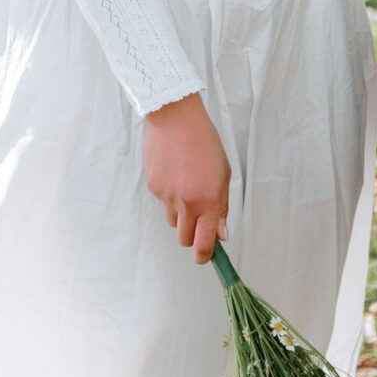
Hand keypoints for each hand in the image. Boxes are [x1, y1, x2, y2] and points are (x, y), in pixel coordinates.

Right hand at [144, 92, 231, 261]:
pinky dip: (169, 195)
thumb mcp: (224, 174)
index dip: (204, 256)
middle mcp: (187, 203)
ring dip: (181, 215)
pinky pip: (163, 202)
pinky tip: (175, 173)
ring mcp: (167, 196)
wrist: (176, 118)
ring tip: (187, 187)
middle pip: (185, 239)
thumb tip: (221, 234)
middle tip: (198, 221)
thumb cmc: (204, 142)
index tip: (204, 257)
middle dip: (192, 236)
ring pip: (173, 221)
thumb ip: (222, 207)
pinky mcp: (153, 187)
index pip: (204, 244)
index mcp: (208, 201)